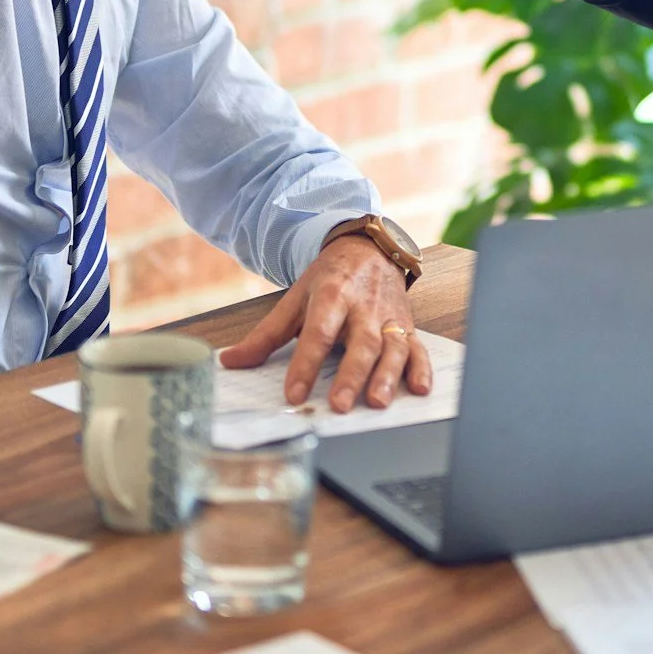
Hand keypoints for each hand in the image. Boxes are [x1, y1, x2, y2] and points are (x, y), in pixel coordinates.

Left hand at [219, 235, 431, 413]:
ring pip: (393, 348)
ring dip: (387, 376)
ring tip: (377, 402)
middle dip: (351, 375)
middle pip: (361, 343)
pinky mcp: (408, 327)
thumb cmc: (331, 280)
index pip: (318, 332)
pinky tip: (420, 389)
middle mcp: (364, 307)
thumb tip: (230, 361)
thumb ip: (266, 335)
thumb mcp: (295, 300)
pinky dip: (422, 369)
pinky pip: (418, 349)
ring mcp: (389, 318)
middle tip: (339, 404)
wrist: (370, 249)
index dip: (305, 364)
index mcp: (333, 296)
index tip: (294, 394)